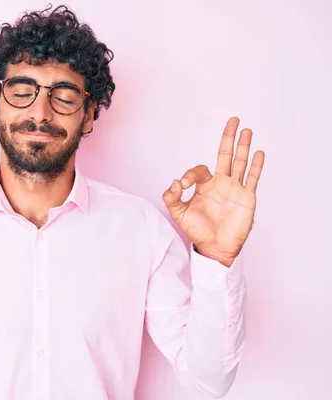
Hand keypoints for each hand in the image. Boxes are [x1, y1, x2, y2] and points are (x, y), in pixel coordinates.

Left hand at [162, 117, 264, 266]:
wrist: (215, 247)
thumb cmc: (197, 231)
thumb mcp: (178, 214)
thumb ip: (171, 198)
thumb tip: (174, 183)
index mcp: (204, 186)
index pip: (199, 170)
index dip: (190, 174)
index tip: (182, 185)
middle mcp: (220, 183)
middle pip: (225, 155)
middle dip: (228, 138)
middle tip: (232, 120)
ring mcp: (235, 188)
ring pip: (240, 162)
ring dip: (243, 146)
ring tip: (247, 130)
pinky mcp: (246, 197)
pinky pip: (252, 178)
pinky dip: (257, 166)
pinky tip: (259, 152)